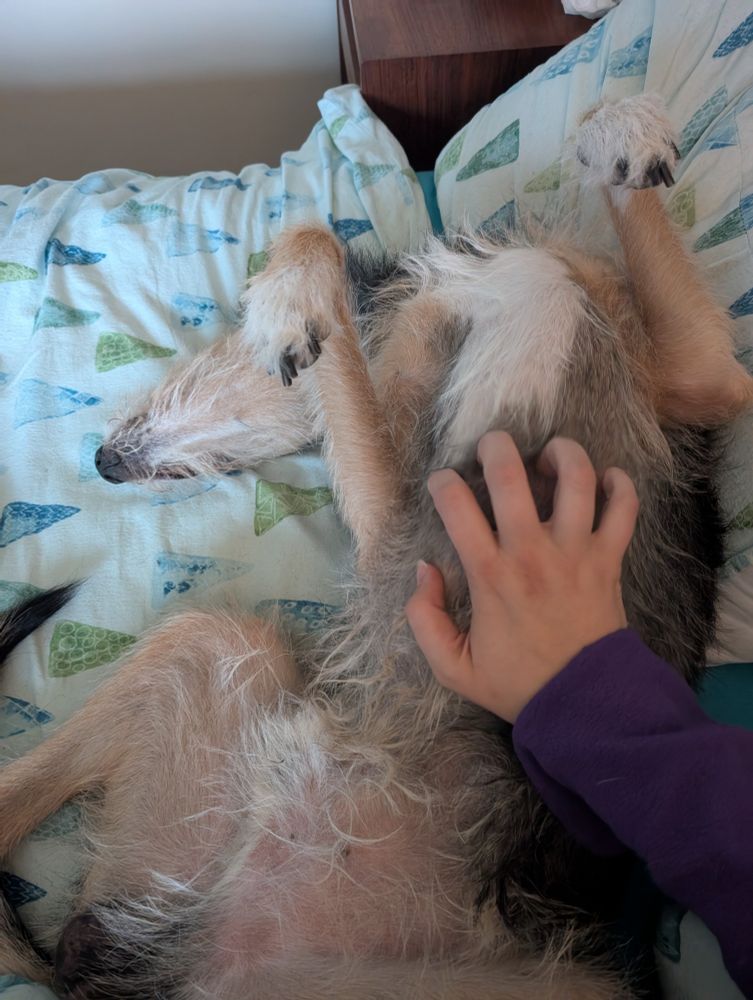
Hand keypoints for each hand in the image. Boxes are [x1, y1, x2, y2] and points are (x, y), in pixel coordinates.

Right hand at [405, 431, 638, 722]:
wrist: (583, 703)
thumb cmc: (517, 682)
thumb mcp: (452, 666)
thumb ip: (424, 619)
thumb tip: (423, 571)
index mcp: (490, 575)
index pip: (456, 506)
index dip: (443, 483)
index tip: (443, 484)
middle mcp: (532, 552)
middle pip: (511, 474)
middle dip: (496, 446)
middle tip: (492, 447)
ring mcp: (576, 552)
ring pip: (575, 478)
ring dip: (562, 453)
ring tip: (549, 456)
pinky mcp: (609, 558)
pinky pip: (624, 508)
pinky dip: (620, 484)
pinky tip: (605, 479)